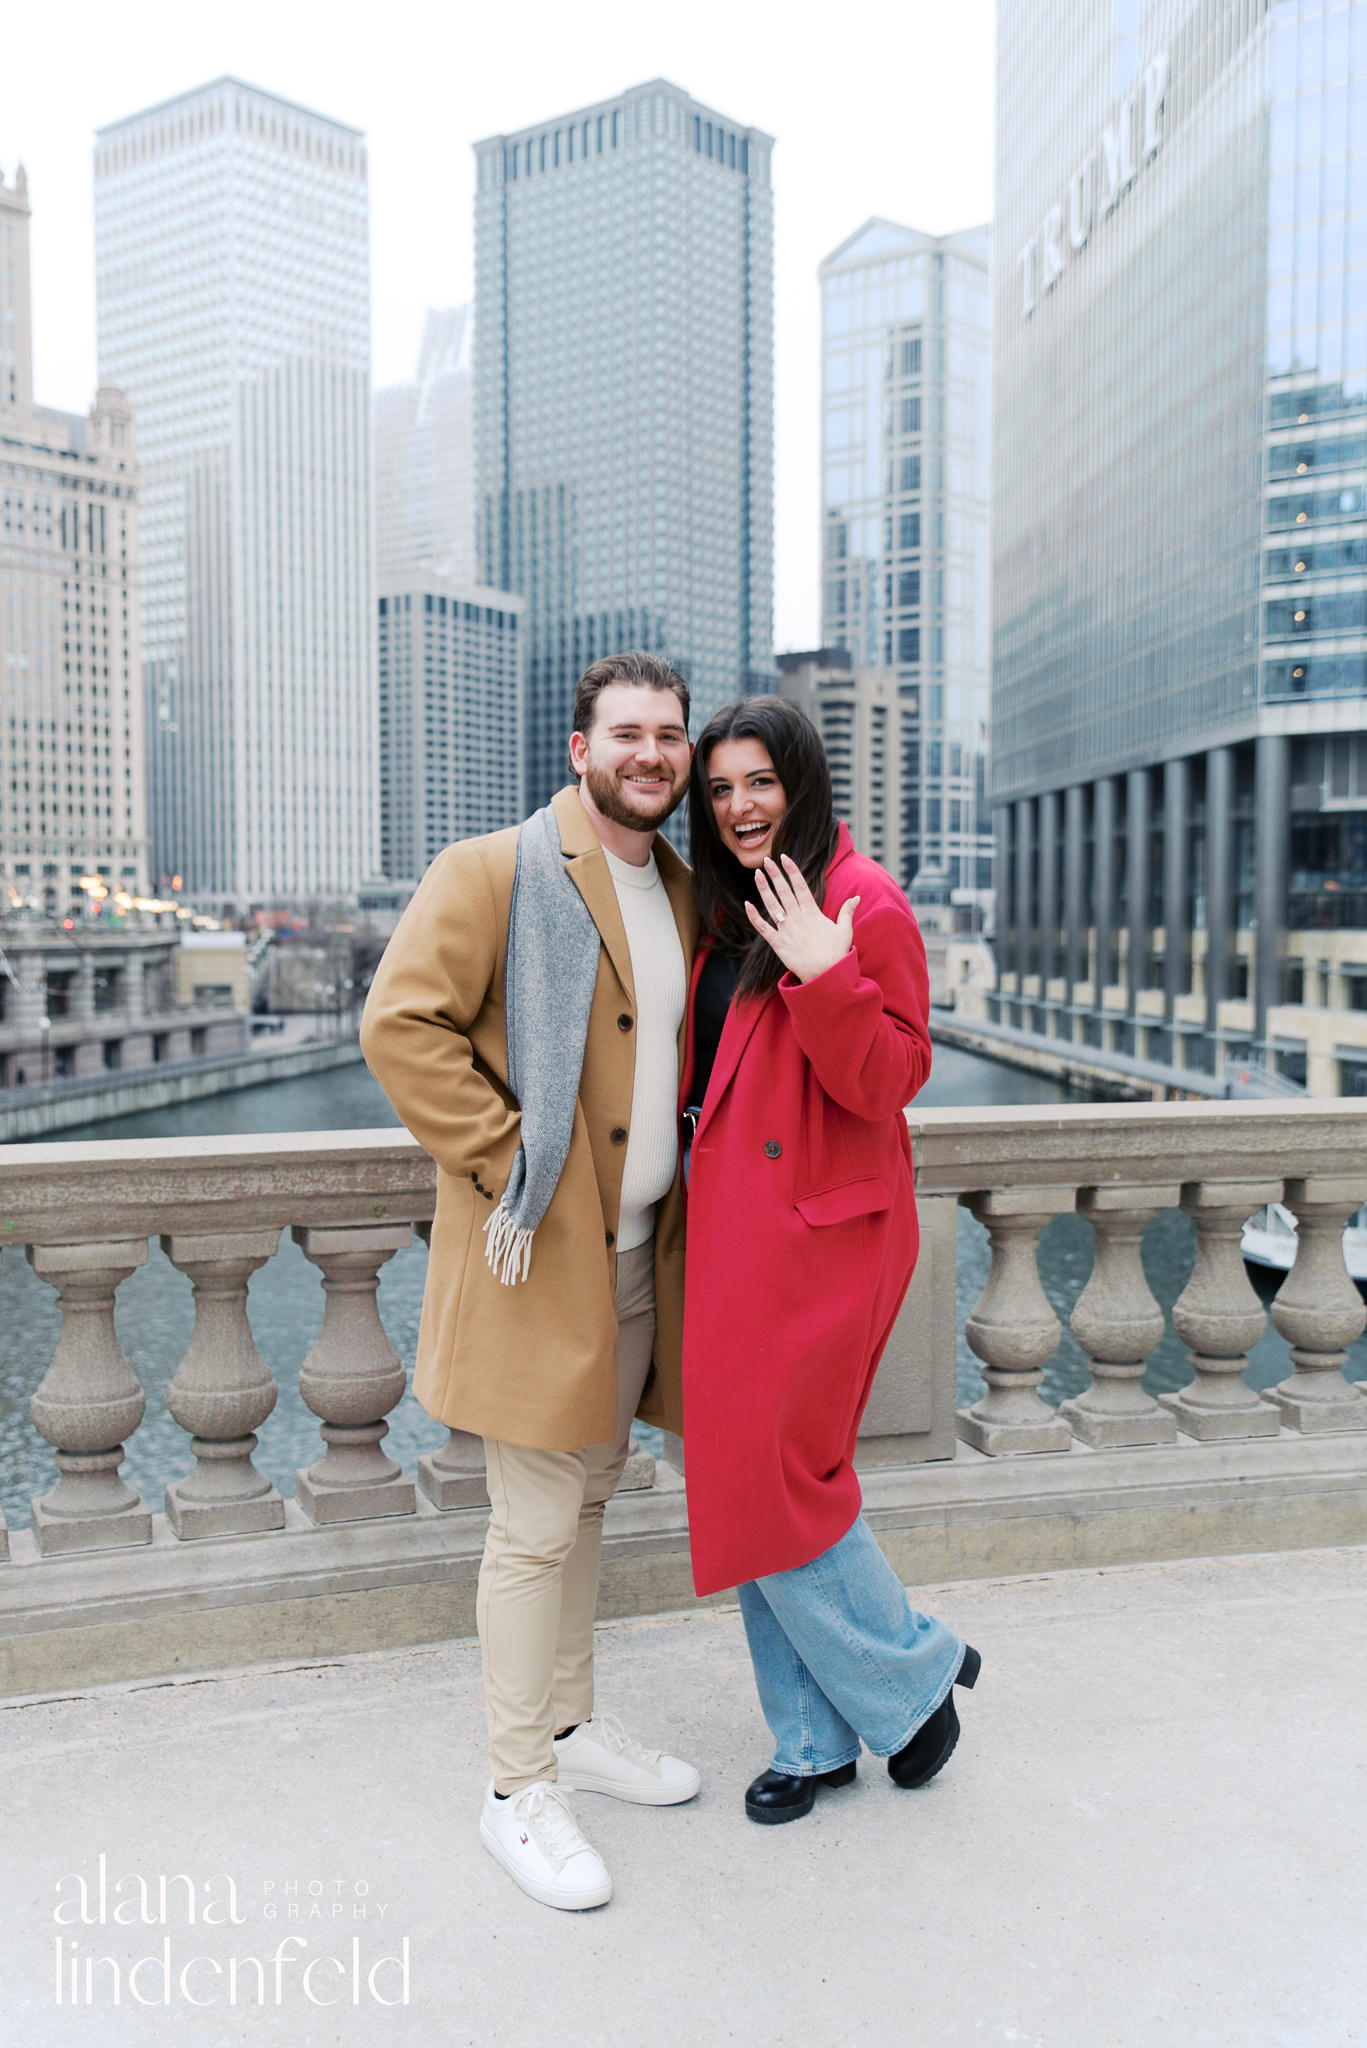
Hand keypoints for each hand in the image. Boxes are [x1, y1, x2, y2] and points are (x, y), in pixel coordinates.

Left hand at [745, 856, 858, 983]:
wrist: (825, 975)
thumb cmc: (836, 953)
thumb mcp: (844, 930)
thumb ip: (847, 912)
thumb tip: (856, 897)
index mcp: (812, 913)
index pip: (800, 886)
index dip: (792, 870)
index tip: (784, 857)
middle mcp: (797, 918)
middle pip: (784, 891)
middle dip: (775, 874)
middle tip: (767, 859)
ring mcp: (786, 930)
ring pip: (772, 905)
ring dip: (764, 889)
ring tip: (757, 874)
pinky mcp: (777, 944)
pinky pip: (763, 928)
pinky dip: (754, 916)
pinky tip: (747, 904)